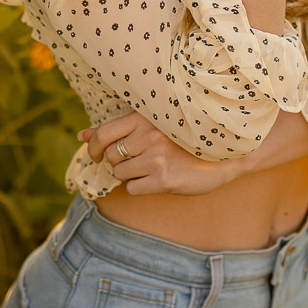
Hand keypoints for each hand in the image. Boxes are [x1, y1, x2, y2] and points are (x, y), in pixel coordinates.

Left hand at [80, 112, 238, 196]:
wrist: (224, 155)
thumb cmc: (185, 138)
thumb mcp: (152, 126)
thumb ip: (117, 130)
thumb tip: (82, 135)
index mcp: (145, 118)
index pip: (103, 134)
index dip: (93, 148)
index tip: (95, 156)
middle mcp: (148, 136)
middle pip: (110, 156)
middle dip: (117, 162)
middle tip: (136, 161)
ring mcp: (156, 158)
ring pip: (120, 174)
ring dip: (130, 175)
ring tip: (151, 168)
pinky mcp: (163, 179)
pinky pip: (133, 189)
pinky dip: (140, 187)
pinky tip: (157, 179)